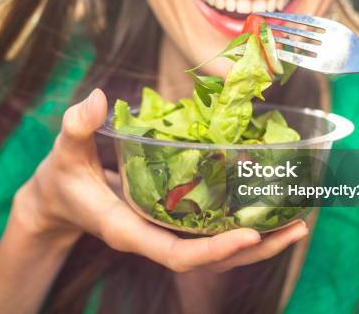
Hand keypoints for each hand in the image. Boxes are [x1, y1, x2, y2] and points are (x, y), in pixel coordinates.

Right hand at [12, 88, 308, 272]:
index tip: (250, 234)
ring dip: (258, 241)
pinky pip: (211, 232)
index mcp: (128, 230)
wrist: (60, 200)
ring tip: (298, 222)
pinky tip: (266, 205)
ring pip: (216, 251)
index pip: (175, 254)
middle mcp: (152, 238)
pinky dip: (240, 224)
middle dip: (255, 249)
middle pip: (210, 260)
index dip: (213, 250)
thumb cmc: (63, 178)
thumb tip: (97, 100)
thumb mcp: (64, 152)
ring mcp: (163, 234)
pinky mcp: (170, 223)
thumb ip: (77, 127)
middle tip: (298, 228)